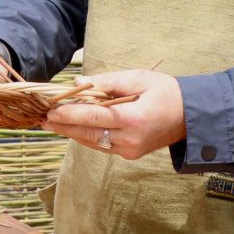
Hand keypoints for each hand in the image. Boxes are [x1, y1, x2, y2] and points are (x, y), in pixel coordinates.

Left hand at [45, 69, 183, 159]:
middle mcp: (129, 140)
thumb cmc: (167, 92)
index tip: (51, 110)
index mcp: (133, 120)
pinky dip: (86, 135)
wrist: (191, 117)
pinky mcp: (129, 154)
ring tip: (52, 123)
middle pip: (88, 133)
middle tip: (43, 117)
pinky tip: (72, 128)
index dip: (70, 114)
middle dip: (64, 126)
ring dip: (71, 132)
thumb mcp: (139, 78)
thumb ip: (107, 82)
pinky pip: (101, 145)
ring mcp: (129, 150)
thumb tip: (78, 83)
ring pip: (92, 142)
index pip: (93, 117)